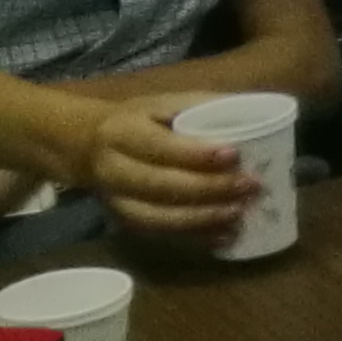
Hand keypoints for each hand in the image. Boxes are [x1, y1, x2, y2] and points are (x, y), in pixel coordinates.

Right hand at [85, 100, 254, 239]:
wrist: (87, 145)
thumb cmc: (140, 120)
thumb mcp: (163, 103)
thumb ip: (200, 106)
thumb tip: (253, 113)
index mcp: (122, 132)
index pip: (159, 146)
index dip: (195, 154)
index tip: (234, 155)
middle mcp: (112, 169)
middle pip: (159, 185)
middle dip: (208, 188)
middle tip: (249, 185)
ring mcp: (115, 200)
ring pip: (157, 217)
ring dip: (202, 218)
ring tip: (240, 213)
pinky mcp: (124, 221)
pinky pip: (159, 234)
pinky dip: (193, 238)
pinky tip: (224, 236)